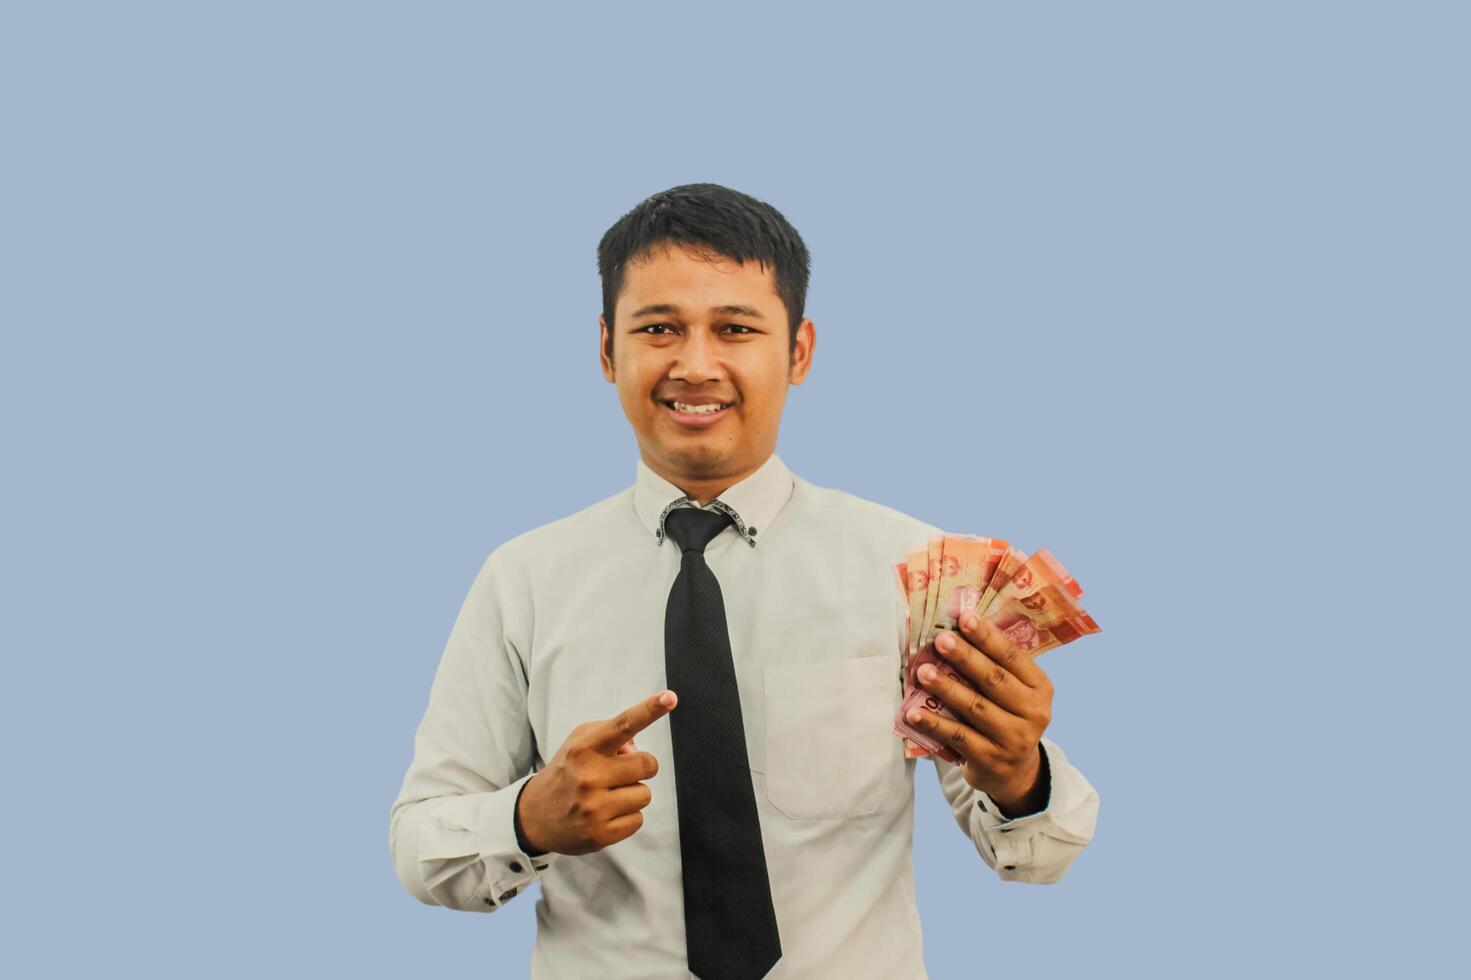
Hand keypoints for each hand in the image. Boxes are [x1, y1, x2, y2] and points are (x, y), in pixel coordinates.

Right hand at [516, 690, 676, 855]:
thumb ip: (609, 733)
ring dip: (632, 794)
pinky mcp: (600, 834)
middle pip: (648, 764)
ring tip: (607, 796)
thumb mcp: (578, 742)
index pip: (623, 725)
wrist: (533, 817)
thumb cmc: (566, 772)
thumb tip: (637, 748)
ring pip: (645, 794)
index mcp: (583, 748)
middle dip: (641, 767)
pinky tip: (606, 815)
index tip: (669, 698)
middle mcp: (588, 776)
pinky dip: (627, 817)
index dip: (649, 710)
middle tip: (618, 774)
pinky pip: (638, 820)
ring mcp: (594, 808)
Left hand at [907, 613, 1053, 811]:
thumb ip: (995, 666)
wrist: (1013, 772)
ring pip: (975, 708)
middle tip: (941, 640)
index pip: (1013, 657)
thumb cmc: (1005, 716)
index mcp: (1040, 687)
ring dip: (946, 688)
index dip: (988, 637)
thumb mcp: (1013, 692)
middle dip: (965, 658)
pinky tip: (913, 713)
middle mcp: (1034, 713)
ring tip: (922, 672)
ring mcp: (1014, 739)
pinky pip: (958, 737)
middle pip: (994, 680)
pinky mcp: (991, 760)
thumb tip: (955, 629)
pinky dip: (934, 724)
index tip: (965, 618)